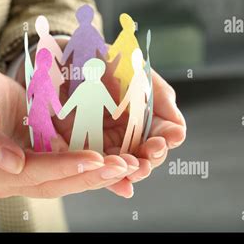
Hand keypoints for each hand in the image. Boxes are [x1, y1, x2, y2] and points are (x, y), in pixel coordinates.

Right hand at [0, 62, 131, 197]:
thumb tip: (14, 164)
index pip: (32, 172)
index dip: (64, 167)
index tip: (95, 158)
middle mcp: (7, 178)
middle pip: (53, 182)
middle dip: (90, 176)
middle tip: (125, 167)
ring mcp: (24, 170)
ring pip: (64, 179)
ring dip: (95, 175)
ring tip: (127, 167)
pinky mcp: (37, 158)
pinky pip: (66, 166)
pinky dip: (89, 166)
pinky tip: (113, 162)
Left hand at [53, 46, 186, 197]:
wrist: (65, 55)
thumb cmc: (104, 59)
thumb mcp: (137, 72)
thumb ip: (160, 98)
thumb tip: (179, 135)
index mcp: (145, 115)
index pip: (163, 134)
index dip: (166, 139)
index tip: (166, 140)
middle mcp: (128, 132)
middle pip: (145, 155)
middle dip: (149, 160)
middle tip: (147, 161)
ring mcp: (105, 142)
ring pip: (124, 166)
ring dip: (132, 172)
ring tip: (135, 172)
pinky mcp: (82, 148)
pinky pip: (97, 167)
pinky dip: (110, 180)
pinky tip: (123, 189)